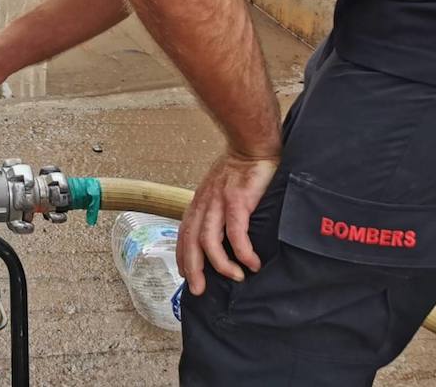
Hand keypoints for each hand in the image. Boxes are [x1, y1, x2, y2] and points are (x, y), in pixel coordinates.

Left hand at [178, 150, 278, 295]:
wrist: (250, 145)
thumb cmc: (238, 169)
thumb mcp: (218, 190)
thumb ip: (216, 211)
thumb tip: (221, 234)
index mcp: (200, 204)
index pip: (184, 234)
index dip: (183, 256)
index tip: (185, 275)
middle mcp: (205, 205)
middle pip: (191, 242)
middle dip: (193, 268)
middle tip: (199, 290)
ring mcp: (219, 203)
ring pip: (210, 240)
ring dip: (220, 264)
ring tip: (236, 278)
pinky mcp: (238, 201)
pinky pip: (237, 232)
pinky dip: (243, 251)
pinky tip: (252, 263)